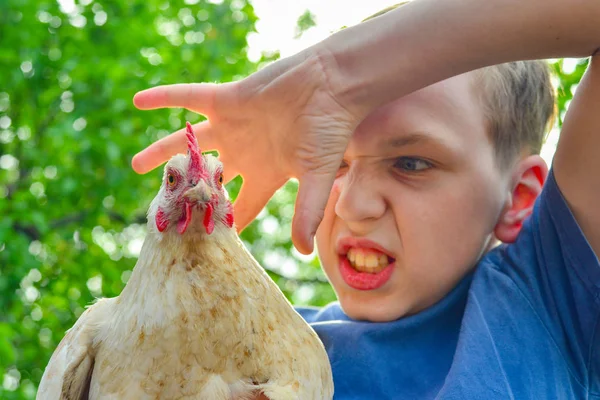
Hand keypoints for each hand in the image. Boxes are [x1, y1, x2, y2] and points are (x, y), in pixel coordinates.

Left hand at [132, 47, 360, 253]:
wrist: (331, 84)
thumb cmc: (329, 131)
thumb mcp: (317, 176)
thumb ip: (307, 211)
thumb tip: (302, 252)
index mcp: (264, 175)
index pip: (238, 208)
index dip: (222, 227)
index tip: (199, 246)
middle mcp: (244, 153)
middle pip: (206, 180)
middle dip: (183, 194)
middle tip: (159, 211)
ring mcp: (233, 126)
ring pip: (190, 142)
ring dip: (162, 151)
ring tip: (135, 166)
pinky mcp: (228, 98)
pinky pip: (190, 97)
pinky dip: (166, 97)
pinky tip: (138, 100)